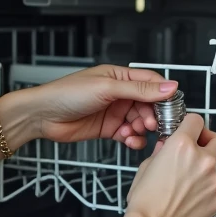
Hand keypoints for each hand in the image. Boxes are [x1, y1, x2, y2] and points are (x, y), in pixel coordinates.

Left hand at [24, 64, 179, 149]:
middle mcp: (120, 93)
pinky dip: (132, 139)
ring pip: (140, 121)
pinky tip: (129, 140)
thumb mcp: (107, 88)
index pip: (152, 82)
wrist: (43, 115)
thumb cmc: (67, 93)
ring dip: (142, 128)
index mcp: (120, 76)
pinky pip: (129, 134)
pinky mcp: (109, 129)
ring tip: (136, 131)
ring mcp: (115, 112)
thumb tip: (169, 86)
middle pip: (149, 104)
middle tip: (151, 124)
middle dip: (153, 115)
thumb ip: (139, 89)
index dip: (164, 94)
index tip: (172, 107)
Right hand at [125, 113, 215, 216]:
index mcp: (182, 145)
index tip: (190, 130)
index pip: (196, 121)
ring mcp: (214, 178)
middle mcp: (202, 158)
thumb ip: (161, 152)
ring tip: (186, 186)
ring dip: (204, 171)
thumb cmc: (146, 200)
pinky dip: (207, 191)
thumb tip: (167, 146)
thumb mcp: (146, 166)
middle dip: (208, 142)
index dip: (192, 124)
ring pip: (215, 167)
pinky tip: (191, 199)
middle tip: (198, 149)